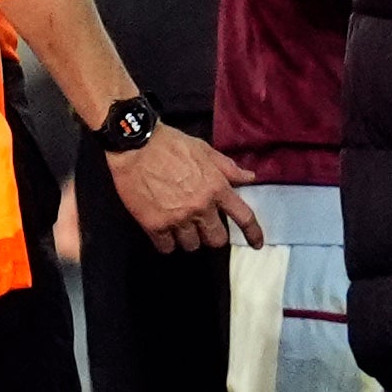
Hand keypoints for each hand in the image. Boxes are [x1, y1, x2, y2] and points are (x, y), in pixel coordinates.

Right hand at [106, 125, 262, 251]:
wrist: (135, 144)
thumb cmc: (171, 144)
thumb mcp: (204, 150)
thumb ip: (228, 168)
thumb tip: (250, 177)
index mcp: (217, 188)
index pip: (244, 217)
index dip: (253, 233)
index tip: (257, 245)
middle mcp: (201, 207)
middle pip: (216, 240)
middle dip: (211, 234)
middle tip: (201, 224)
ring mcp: (178, 218)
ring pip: (192, 246)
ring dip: (188, 237)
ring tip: (179, 225)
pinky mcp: (155, 225)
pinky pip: (167, 247)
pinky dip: (166, 242)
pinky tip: (163, 230)